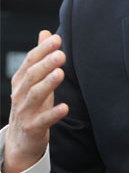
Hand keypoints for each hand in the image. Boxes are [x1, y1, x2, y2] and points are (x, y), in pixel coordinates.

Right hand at [3, 31, 67, 172]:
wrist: (20, 140)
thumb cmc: (32, 105)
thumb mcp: (34, 80)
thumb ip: (40, 57)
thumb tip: (45, 32)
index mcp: (21, 80)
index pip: (30, 61)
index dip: (42, 50)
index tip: (56, 39)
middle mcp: (20, 94)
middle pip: (32, 76)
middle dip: (46, 64)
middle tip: (60, 54)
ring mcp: (25, 111)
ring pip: (35, 95)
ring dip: (48, 84)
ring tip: (60, 73)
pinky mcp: (32, 127)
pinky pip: (43, 120)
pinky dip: (53, 113)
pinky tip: (65, 107)